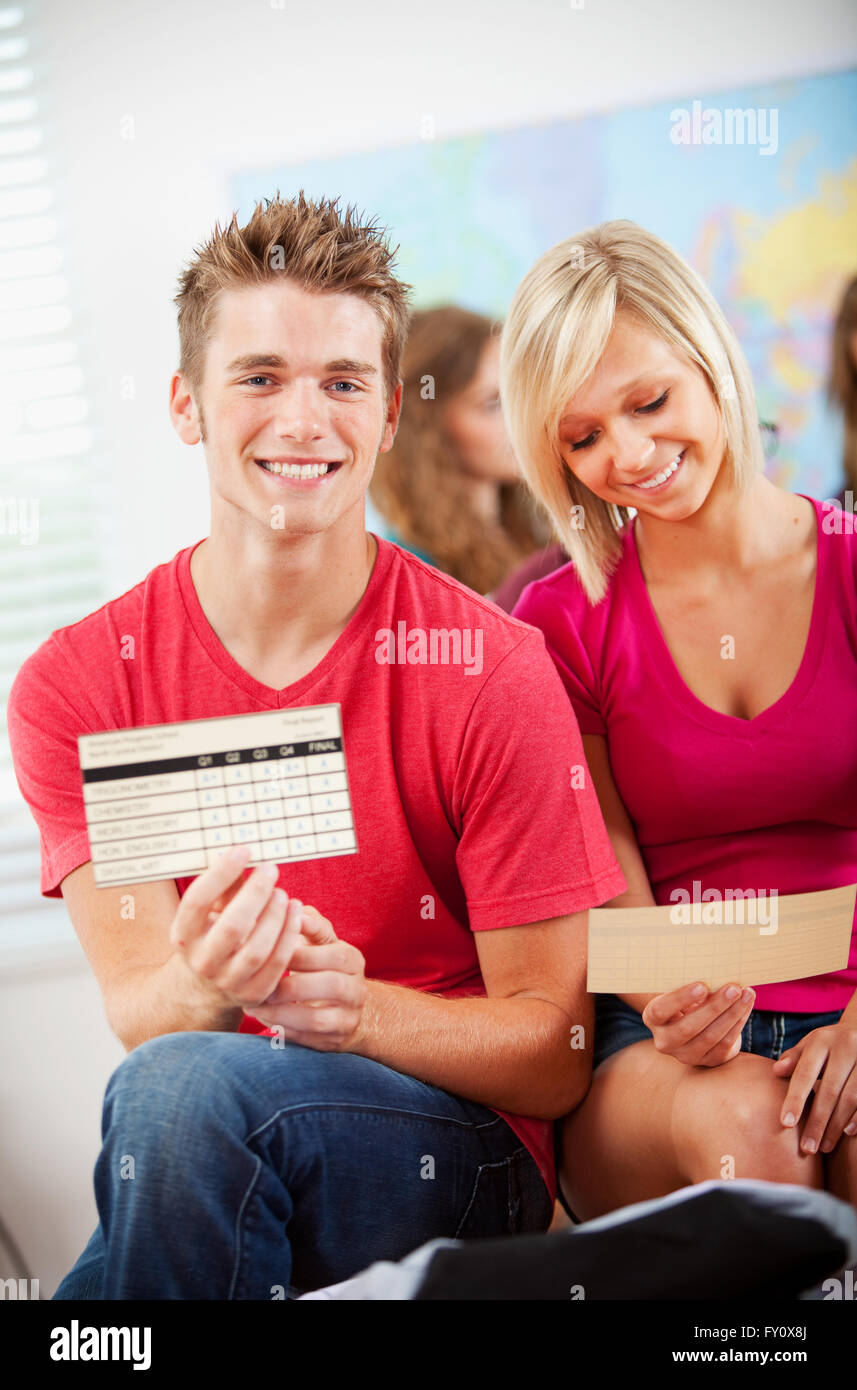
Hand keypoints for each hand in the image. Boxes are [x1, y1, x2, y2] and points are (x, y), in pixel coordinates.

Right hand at [170, 846, 302, 1010]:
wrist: (207, 988)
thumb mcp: (210, 912)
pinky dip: (289, 936)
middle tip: (270, 870)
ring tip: (283, 893)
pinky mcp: (254, 994)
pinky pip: (277, 965)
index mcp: (183, 936)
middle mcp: (202, 962)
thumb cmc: (212, 936)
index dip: (220, 874)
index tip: (243, 850)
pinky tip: (295, 913)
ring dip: (275, 917)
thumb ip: (225, 887)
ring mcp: (228, 982)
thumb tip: (242, 852)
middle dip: (256, 894)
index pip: (197, 902)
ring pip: (257, 949)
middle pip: (232, 927)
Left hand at [250, 904, 367, 1051]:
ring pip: (318, 1017)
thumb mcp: (320, 943)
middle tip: (258, 983)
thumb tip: (295, 905)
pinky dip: (284, 1030)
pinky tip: (264, 1019)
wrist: (345, 1008)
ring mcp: (348, 1018)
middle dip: (290, 985)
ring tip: (254, 1005)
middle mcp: (356, 988)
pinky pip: (309, 1039)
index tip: (267, 952)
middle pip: (330, 985)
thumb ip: (309, 924)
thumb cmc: (321, 966)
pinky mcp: (334, 1042)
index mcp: (351, 959)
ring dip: (282, 1012)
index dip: (299, 953)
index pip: (331, 953)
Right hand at [642, 981, 754, 1066]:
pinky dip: (738, 1023)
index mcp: (653, 1018)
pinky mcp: (708, 1061)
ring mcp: (686, 1055)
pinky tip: (745, 1007)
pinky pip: (725, 1044)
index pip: (661, 1010)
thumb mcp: (682, 991)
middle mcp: (665, 1041)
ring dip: (732, 1013)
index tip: (702, 985)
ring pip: (711, 1036)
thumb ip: (691, 985)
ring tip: (746, 994)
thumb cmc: (687, 998)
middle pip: (688, 1027)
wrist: (696, 1024)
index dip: (680, 998)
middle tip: (733, 989)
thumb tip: (715, 974)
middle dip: (714, 1006)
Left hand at [773, 1022, 856, 1153]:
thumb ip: (794, 1058)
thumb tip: (776, 1071)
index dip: (795, 1099)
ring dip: (836, 1125)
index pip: (805, 1072)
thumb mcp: (812, 1044)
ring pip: (850, 1098)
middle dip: (817, 1122)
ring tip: (824, 1147)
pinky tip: (847, 1134)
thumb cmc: (830, 1044)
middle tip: (806, 1148)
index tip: (785, 1123)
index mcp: (822, 1040)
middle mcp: (846, 1047)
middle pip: (829, 1090)